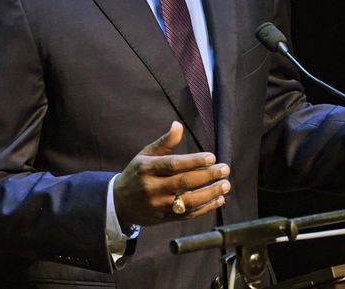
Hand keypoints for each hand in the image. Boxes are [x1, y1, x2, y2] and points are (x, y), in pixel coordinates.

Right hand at [113, 121, 229, 225]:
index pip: (173, 164)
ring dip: (210, 194)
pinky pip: (187, 215)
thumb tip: (178, 125)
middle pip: (183, 183)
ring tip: (225, 185)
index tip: (212, 157)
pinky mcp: (164, 218)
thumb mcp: (145, 155)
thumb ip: (164, 142)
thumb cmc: (137, 174)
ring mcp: (158, 205)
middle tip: (225, 169)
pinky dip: (205, 208)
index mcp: (147, 168)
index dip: (193, 161)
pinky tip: (218, 200)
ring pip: (188, 202)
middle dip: (207, 176)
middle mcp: (152, 187)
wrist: (118, 203)